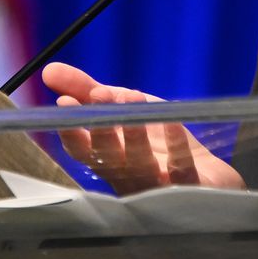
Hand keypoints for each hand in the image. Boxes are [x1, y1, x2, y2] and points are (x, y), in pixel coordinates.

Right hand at [41, 61, 245, 193]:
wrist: (208, 173)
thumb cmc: (158, 143)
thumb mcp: (122, 108)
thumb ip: (86, 90)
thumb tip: (48, 70)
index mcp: (109, 160)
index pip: (83, 152)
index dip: (72, 131)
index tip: (64, 104)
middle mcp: (128, 177)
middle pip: (109, 160)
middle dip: (102, 128)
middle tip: (99, 96)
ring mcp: (159, 187)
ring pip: (141, 167)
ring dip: (134, 135)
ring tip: (131, 98)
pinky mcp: (191, 188)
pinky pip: (181, 171)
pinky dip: (176, 148)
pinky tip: (172, 121)